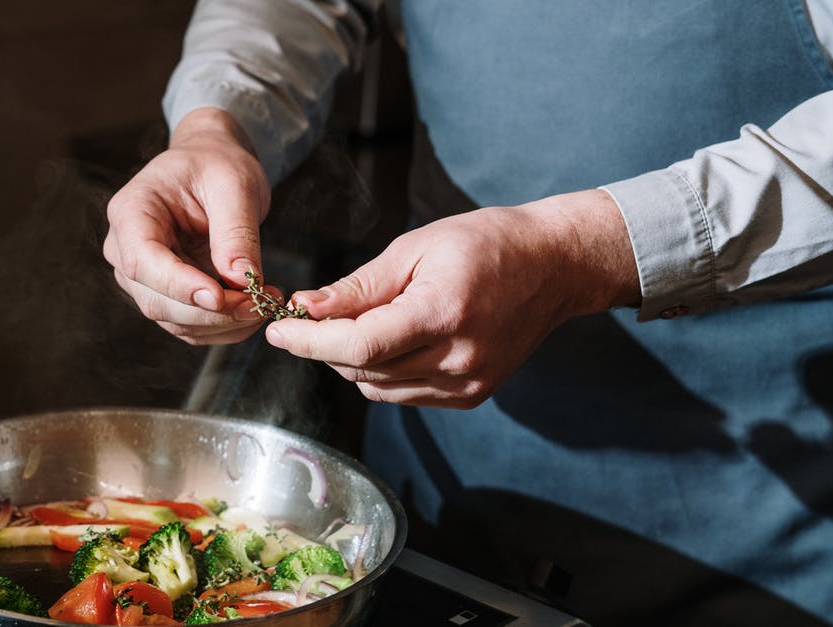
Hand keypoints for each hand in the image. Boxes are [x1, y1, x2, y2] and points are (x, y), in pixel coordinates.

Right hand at [103, 108, 273, 344]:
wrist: (211, 166)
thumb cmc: (216, 164)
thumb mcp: (234, 184)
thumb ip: (236, 231)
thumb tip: (242, 279)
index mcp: (131, 212)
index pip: (142, 261)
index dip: (179, 285)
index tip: (221, 297)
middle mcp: (126, 250)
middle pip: (157, 300)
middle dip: (212, 311)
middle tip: (260, 303)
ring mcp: (144, 278)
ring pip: (176, 321)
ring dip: (223, 324)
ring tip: (265, 303)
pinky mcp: (167, 295)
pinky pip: (192, 325)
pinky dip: (225, 326)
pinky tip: (255, 308)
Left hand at [265, 189, 640, 406]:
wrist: (555, 266)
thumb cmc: (486, 243)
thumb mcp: (416, 248)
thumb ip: (359, 287)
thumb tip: (307, 309)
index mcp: (442, 313)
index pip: (358, 345)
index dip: (309, 342)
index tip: (277, 331)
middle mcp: (457, 358)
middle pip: (362, 370)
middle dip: (325, 346)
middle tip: (309, 317)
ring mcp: (467, 384)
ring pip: (378, 388)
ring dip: (352, 361)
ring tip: (356, 322)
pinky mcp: (471, 396)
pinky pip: (404, 394)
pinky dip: (382, 372)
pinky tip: (389, 340)